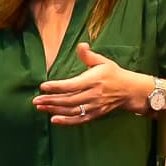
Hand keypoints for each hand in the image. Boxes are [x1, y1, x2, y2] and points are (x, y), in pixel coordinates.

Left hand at [32, 43, 148, 123]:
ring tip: (41, 108)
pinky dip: (67, 121)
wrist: (130, 90)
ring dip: (55, 110)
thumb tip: (81, 45)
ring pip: (72, 110)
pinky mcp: (96, 114)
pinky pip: (79, 119)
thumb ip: (89, 55)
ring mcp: (94, 106)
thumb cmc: (114, 74)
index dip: (57, 86)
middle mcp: (93, 94)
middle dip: (51, 100)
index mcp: (93, 80)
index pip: (72, 85)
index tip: (43, 86)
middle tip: (36, 100)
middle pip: (69, 100)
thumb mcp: (103, 61)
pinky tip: (54, 120)